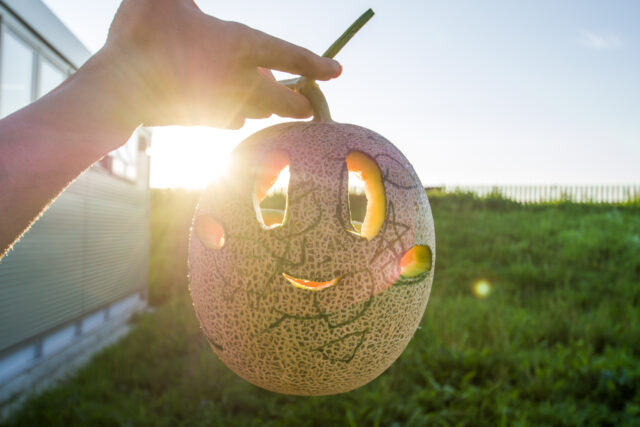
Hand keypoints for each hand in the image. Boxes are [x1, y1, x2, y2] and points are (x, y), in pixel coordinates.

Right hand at [90, 0, 341, 128]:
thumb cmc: (141, 34)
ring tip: (276, 101)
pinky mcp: (209, 122)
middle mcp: (241, 80)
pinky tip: (238, 109)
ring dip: (271, 106)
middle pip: (285, 99)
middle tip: (309, 105)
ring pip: (262, 111)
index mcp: (238, 45)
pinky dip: (241, 114)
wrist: (119, 88)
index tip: (337, 71)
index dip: (317, 64)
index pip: (290, 55)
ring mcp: (226, 105)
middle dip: (301, 103)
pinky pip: (235, 120)